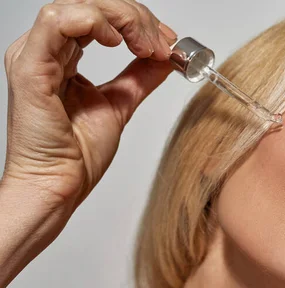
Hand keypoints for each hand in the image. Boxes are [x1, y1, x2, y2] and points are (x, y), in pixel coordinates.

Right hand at [2, 0, 177, 210]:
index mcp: (63, 57)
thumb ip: (140, 77)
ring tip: (146, 46)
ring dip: (120, 19)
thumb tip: (165, 58)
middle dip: (135, 19)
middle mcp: (47, 51)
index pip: (101, 18)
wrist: (60, 185)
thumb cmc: (76, 154)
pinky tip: (117, 41)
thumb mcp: (120, 104)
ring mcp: (35, 56)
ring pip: (78, 7)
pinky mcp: (30, 67)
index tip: (167, 43)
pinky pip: (57, 22)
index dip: (137, 22)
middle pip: (92, 7)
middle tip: (162, 44)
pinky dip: (94, 23)